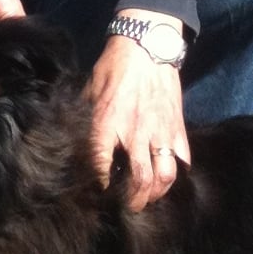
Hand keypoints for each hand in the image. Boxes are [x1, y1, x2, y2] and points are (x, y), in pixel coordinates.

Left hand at [84, 22, 189, 211]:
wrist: (146, 44)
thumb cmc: (113, 66)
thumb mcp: (89, 89)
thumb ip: (84, 117)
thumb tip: (70, 137)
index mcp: (108, 123)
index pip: (102, 167)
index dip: (100, 188)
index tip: (97, 196)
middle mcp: (135, 133)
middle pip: (140, 181)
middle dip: (134, 202)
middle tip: (128, 208)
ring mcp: (160, 132)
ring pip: (165, 176)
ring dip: (157, 193)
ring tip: (149, 197)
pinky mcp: (177, 126)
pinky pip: (182, 159)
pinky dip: (177, 172)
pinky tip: (168, 176)